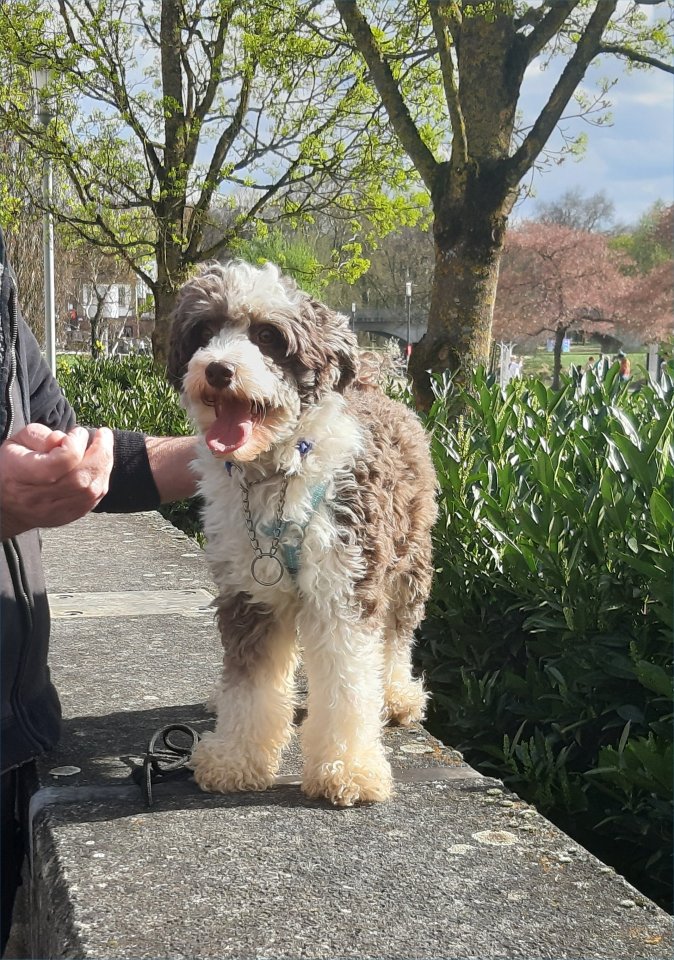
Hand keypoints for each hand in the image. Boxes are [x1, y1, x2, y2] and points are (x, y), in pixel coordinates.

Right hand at [0, 423, 114, 538]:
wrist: (5, 504)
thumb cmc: (11, 466)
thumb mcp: (16, 442)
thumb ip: (40, 436)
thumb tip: (66, 438)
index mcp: (22, 474)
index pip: (62, 461)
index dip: (75, 443)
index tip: (77, 432)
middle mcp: (40, 496)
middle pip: (82, 478)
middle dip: (100, 452)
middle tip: (103, 435)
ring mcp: (55, 510)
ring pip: (92, 491)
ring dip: (104, 465)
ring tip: (103, 448)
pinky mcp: (67, 517)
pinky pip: (94, 500)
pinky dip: (101, 480)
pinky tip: (100, 467)